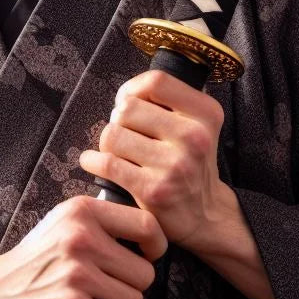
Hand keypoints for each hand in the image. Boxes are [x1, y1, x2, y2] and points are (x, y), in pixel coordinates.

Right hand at [0, 195, 165, 298]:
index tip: (145, 255)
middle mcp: (80, 238)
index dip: (156, 245)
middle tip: (104, 286)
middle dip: (130, 285)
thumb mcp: (63, 223)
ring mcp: (76, 273)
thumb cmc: (38, 259)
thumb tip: (150, 233)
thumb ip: (101, 221)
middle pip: (145, 272)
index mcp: (80, 211)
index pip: (146, 223)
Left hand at [78, 69, 226, 249]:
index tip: (129, 103)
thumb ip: (166, 102)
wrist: (207, 216)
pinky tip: (96, 164)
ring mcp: (174, 165)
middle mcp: (194, 137)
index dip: (133, 89)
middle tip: (127, 136)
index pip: (157, 81)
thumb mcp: (196, 124)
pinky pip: (106, 162)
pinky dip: (92, 161)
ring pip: (112, 134)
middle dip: (119, 121)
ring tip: (120, 153)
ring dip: (108, 144)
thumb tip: (124, 94)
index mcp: (206, 114)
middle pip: (127, 108)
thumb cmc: (190, 163)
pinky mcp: (153, 190)